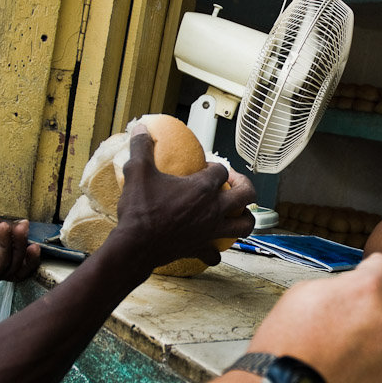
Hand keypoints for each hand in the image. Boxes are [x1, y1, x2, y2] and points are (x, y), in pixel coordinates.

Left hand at [0, 207, 40, 286]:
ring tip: (15, 228)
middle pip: (19, 262)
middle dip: (24, 244)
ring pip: (15, 267)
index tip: (25, 225)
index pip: (14, 252)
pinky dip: (7, 248)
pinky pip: (2, 267)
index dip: (22, 241)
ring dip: (18, 245)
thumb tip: (20, 224)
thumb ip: (1, 225)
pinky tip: (3, 231)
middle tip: (24, 228)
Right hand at [112, 124, 255, 267]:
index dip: (216, 166)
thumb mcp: (138, 172)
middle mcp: (213, 209)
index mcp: (202, 188)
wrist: (135, 246)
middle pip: (246, 194)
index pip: (222, 170)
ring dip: (245, 217)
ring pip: (244, 226)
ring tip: (236, 212)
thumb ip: (142, 147)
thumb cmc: (140, 210)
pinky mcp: (201, 248)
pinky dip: (215, 250)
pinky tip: (210, 245)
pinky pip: (216, 254)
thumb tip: (141, 128)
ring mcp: (211, 231)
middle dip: (245, 185)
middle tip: (232, 183)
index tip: (206, 167)